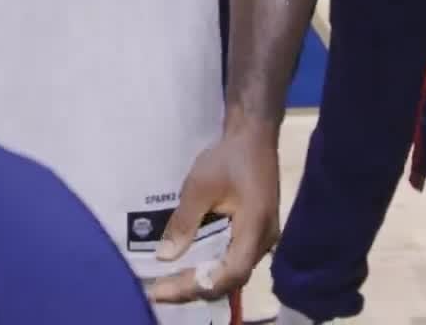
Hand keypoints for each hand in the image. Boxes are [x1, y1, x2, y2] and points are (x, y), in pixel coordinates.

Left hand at [147, 128, 278, 305]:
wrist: (253, 134)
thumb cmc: (228, 156)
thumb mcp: (200, 185)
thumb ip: (184, 222)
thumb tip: (164, 257)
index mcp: (255, 228)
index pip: (229, 274)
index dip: (196, 286)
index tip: (163, 290)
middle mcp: (264, 240)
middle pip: (231, 279)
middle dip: (195, 288)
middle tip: (161, 289)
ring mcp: (264, 238)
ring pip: (233, 272)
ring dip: (204, 279)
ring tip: (171, 283)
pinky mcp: (257, 232)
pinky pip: (235, 258)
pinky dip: (213, 266)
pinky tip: (192, 265)